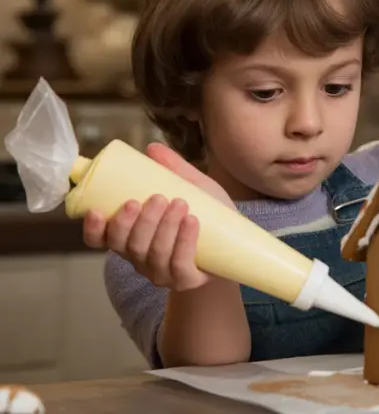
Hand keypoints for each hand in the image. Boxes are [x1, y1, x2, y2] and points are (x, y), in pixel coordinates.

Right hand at [83, 142, 234, 290]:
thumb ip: (174, 169)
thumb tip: (153, 147)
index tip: (97, 211)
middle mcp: (139, 258)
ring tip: (179, 203)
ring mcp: (161, 272)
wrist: (235, 245)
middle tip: (156, 198)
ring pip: (153, 254)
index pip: (100, 240)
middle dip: (140, 222)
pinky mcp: (185, 280)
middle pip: (128, 245)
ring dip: (164, 228)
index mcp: (130, 237)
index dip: (94, 229)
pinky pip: (180, 264)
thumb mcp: (192, 188)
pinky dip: (184, 242)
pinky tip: (191, 222)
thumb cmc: (207, 215)